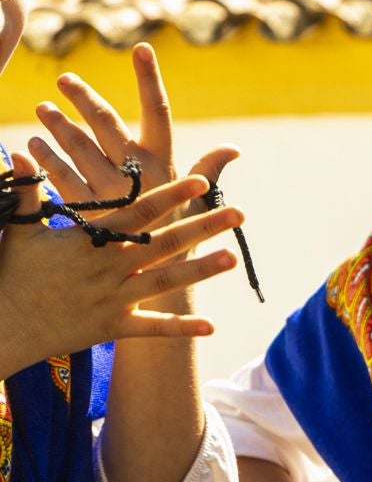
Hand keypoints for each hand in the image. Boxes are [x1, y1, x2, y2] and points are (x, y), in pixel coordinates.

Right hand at [0, 152, 243, 374]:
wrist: (4, 328)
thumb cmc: (13, 275)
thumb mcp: (19, 231)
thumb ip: (28, 192)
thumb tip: (20, 152)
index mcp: (91, 240)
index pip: (139, 213)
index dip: (170, 196)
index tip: (199, 181)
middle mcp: (109, 268)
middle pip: (163, 243)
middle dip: (201, 227)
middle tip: (239, 212)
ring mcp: (113, 299)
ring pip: (164, 282)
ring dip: (200, 271)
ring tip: (233, 258)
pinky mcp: (111, 327)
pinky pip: (151, 329)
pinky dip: (180, 328)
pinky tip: (212, 327)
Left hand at [29, 44, 234, 238]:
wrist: (158, 284)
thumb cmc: (181, 237)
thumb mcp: (197, 203)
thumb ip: (207, 170)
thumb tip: (233, 147)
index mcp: (164, 165)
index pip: (158, 112)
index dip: (150, 79)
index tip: (141, 49)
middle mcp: (135, 174)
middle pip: (106, 125)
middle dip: (85, 99)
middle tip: (65, 79)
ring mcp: (108, 193)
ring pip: (77, 149)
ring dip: (58, 126)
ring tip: (42, 108)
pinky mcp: (86, 212)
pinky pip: (61, 180)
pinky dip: (45, 161)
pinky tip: (32, 146)